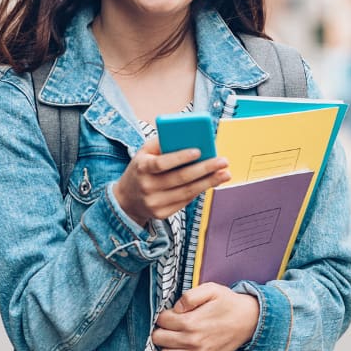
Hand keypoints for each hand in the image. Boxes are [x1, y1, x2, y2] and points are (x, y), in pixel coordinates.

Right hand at [112, 137, 229, 227]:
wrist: (126, 199)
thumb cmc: (141, 169)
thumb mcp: (144, 152)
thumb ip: (163, 142)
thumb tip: (188, 136)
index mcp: (142, 167)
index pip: (162, 163)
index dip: (180, 157)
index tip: (199, 151)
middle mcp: (147, 186)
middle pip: (180, 178)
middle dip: (205, 169)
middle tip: (223, 162)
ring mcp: (154, 203)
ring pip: (187, 192)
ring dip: (209, 182)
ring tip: (225, 174)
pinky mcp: (161, 214)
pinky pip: (185, 201)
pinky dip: (200, 190)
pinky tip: (212, 182)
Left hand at [151, 283, 259, 350]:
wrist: (250, 320)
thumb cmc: (229, 303)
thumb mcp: (211, 289)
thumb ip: (189, 296)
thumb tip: (175, 308)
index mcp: (191, 322)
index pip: (161, 320)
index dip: (164, 314)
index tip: (171, 313)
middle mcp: (192, 341)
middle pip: (159, 339)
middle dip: (162, 329)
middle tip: (172, 324)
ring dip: (167, 345)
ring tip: (177, 336)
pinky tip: (184, 348)